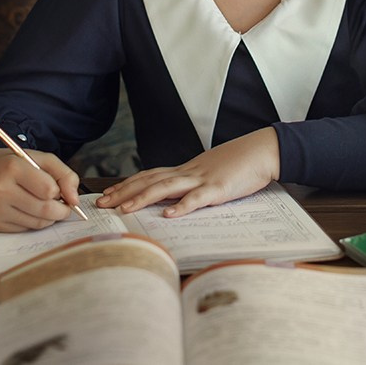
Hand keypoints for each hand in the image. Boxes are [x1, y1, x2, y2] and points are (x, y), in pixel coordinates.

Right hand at [0, 147, 82, 231]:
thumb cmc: (13, 164)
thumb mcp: (40, 159)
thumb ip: (64, 174)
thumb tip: (75, 200)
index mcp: (13, 168)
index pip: (49, 190)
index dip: (59, 191)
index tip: (58, 189)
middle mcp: (1, 189)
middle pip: (46, 210)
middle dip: (61, 210)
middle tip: (62, 204)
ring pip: (38, 223)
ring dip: (49, 217)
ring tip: (44, 204)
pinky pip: (26, 229)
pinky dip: (34, 222)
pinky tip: (28, 209)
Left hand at [96, 128, 279, 217]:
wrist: (263, 150)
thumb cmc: (240, 163)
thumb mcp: (211, 172)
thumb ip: (194, 183)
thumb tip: (179, 197)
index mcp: (186, 170)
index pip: (150, 175)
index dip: (127, 184)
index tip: (108, 193)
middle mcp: (189, 173)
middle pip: (149, 180)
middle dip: (124, 192)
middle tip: (102, 203)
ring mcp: (202, 180)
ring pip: (166, 188)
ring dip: (142, 198)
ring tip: (124, 209)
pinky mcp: (218, 189)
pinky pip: (197, 198)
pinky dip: (181, 206)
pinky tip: (168, 215)